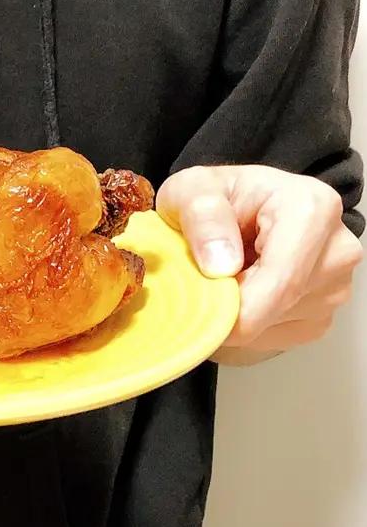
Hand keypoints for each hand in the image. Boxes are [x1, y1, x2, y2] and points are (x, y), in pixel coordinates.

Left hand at [157, 165, 362, 363]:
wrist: (232, 205)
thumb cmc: (216, 195)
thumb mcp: (190, 189)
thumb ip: (202, 216)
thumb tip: (221, 264)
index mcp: (311, 208)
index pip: (281, 279)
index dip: (234, 307)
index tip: (198, 308)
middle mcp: (336, 248)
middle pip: (279, 306)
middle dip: (230, 307)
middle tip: (199, 280)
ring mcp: (335, 285)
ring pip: (276, 326)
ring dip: (237, 315)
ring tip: (223, 276)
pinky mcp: (323, 313)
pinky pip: (279, 337)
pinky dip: (249, 325)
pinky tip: (239, 291)